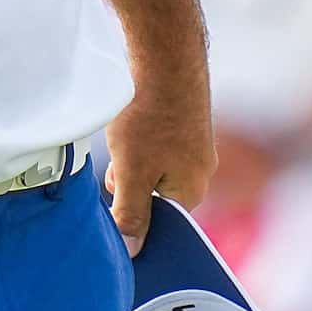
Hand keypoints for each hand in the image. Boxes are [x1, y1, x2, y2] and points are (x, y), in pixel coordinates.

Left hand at [106, 77, 214, 254]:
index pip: (162, 223)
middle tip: (110, 172)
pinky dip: (138, 143)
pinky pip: (159, 146)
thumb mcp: (131, 172)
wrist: (165, 59)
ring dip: (131, 164)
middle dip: (130, 189)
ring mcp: (196, 145)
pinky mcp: (185, 123)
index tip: (111, 213)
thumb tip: (132, 251)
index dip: (134, 220)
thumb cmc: (149, 117)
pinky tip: (125, 126)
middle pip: (157, 196)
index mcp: (193, 189)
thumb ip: (131, 212)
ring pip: (155, 169)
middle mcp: (201, 170)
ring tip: (119, 142)